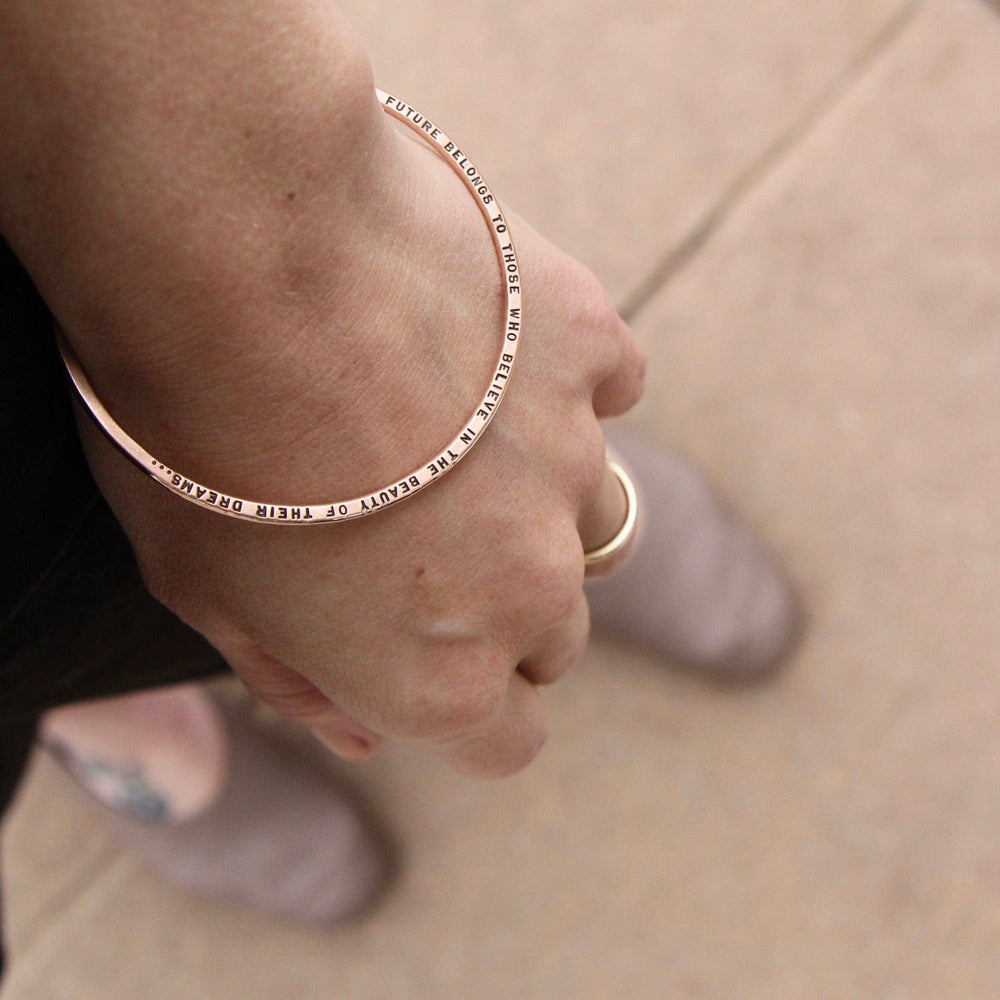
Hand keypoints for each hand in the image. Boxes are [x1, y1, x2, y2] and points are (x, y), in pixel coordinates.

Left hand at [3, 1, 643, 775]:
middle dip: (500, 605)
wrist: (245, 252)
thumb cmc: (192, 433)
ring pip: (596, 515)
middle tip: (419, 528)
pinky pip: (608, 386)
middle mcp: (530, 586)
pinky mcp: (593, 347)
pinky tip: (491, 341)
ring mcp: (576, 462)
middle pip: (555, 636)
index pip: (507, 740)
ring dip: (542, 496)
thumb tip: (359, 733)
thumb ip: (296, 678)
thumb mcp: (202, 590)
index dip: (471, 707)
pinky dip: (562, 379)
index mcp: (440, 675)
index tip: (429, 658)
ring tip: (458, 431)